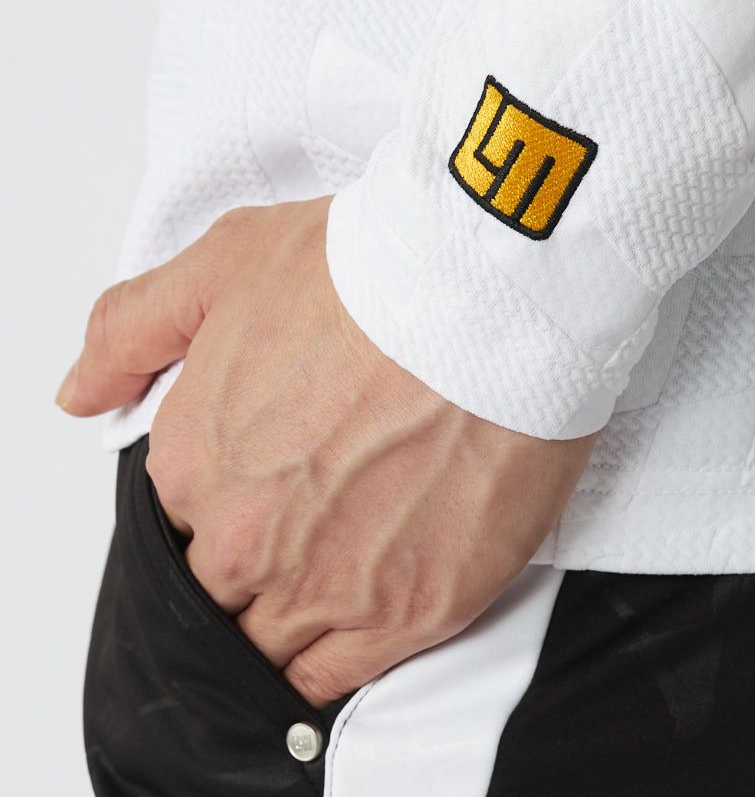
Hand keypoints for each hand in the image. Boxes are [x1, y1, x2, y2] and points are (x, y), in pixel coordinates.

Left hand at [57, 197, 596, 704]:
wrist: (489, 301)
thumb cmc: (369, 273)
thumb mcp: (226, 262)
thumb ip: (132, 330)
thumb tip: (81, 393)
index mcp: (194, 461)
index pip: (184, 512)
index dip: (228, 487)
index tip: (275, 461)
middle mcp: (244, 538)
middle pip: (221, 582)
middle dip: (256, 551)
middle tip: (318, 502)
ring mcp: (324, 586)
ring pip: (270, 641)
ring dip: (292, 608)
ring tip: (347, 550)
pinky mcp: (407, 614)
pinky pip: (334, 677)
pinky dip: (333, 657)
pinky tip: (357, 608)